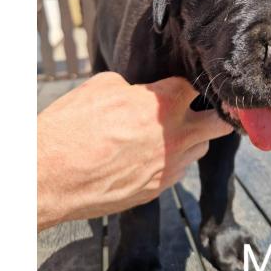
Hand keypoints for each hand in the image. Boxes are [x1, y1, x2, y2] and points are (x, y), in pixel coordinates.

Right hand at [37, 73, 232, 230]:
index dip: (191, 82)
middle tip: (204, 107)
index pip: (196, 85)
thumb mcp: (102, 86)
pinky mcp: (158, 188)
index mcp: (165, 103)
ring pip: (202, 147)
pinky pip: (180, 170)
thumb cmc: (72, 127)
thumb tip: (141, 93)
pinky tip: (154, 154)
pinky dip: (174, 159)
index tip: (185, 83)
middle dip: (218, 112)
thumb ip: (136, 87)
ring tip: (173, 131)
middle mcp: (176, 135)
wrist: (50, 176)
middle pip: (220, 121)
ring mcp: (170, 165)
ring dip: (194, 137)